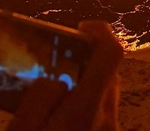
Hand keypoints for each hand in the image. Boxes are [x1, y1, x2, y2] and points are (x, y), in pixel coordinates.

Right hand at [6, 20, 124, 130]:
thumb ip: (39, 99)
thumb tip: (55, 78)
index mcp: (85, 109)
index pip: (111, 53)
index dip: (100, 31)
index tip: (80, 28)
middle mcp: (106, 116)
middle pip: (108, 71)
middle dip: (86, 61)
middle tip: (57, 66)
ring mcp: (110, 129)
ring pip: (106, 91)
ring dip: (87, 84)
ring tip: (55, 94)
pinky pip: (103, 111)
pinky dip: (88, 104)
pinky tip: (62, 117)